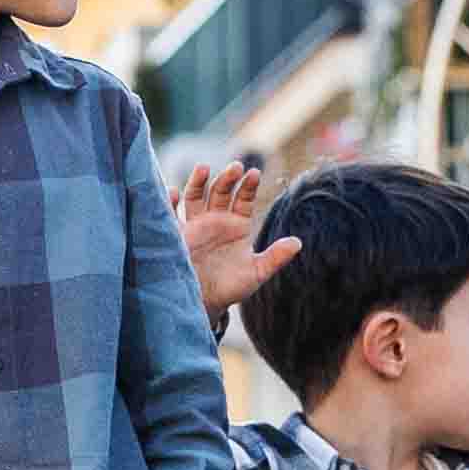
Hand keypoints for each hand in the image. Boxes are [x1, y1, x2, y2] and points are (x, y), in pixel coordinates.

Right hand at [170, 159, 298, 328]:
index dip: (248, 186)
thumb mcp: (256, 273)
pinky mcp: (177, 235)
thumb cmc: (230, 288)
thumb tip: (298, 244)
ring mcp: (195, 224)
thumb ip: (275, 258)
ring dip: (199, 181)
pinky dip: (170, 202)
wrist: (204, 303)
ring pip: (196, 196)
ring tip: (204, 168)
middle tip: (236, 166)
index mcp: (237, 224)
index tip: (254, 174)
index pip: (244, 199)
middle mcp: (216, 219)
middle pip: (221, 191)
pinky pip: (171, 214)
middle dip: (227, 178)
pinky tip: (173, 192)